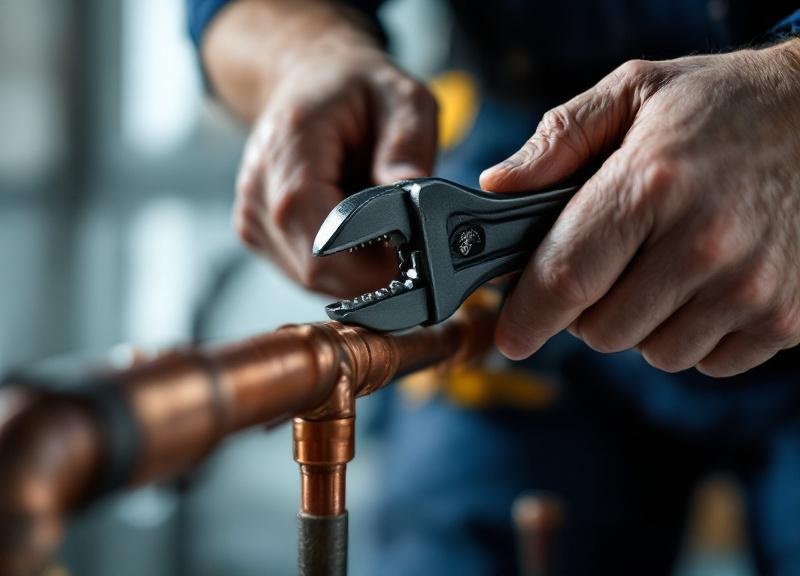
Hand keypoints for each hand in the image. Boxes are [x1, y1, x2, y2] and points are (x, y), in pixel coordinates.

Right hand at [235, 38, 436, 296]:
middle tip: (404, 246)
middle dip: (368, 271)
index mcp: (291, 145)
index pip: (318, 234)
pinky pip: (303, 272)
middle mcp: (258, 185)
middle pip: (314, 267)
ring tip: (373, 227)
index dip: (368, 262)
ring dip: (353, 268)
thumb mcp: (403, 101)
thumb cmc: (358, 89)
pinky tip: (351, 230)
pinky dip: (337, 265)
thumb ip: (408, 152)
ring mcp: (251, 213)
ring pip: (309, 278)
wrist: (311, 79)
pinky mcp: (255, 232)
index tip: (408, 256)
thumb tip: (417, 210)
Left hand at [480, 40, 799, 376]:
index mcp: (652, 183)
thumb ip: (559, 139)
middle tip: (607, 265)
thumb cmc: (725, 104)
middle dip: (587, 308)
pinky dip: (695, 334)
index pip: (565, 278)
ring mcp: (752, 287)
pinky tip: (706, 284)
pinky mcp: (788, 316)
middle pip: (601, 330)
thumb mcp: (635, 92)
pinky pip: (709, 361)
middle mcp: (704, 243)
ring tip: (663, 266)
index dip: (526, 316)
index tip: (511, 334)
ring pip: (654, 352)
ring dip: (643, 322)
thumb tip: (498, 187)